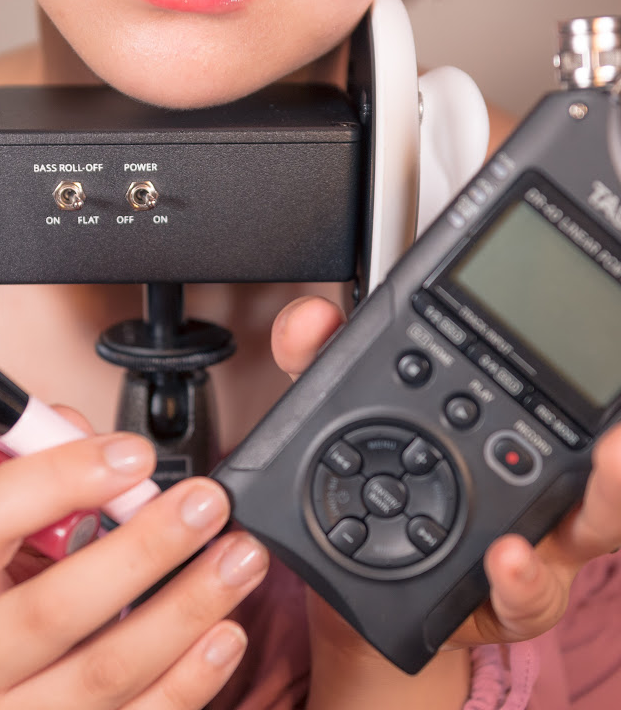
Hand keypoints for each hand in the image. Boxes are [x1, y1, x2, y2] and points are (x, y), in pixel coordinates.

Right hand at [0, 411, 267, 709]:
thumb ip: (43, 476)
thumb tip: (106, 446)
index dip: (59, 476)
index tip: (134, 454)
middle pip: (53, 607)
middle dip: (145, 548)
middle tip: (206, 505)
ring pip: (107, 670)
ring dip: (188, 606)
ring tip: (241, 557)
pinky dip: (192, 677)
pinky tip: (226, 633)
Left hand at [271, 296, 620, 654]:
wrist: (359, 587)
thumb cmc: (369, 487)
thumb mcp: (337, 416)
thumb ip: (320, 362)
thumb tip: (312, 316)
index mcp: (496, 424)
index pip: (548, 380)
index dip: (580, 355)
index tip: (595, 306)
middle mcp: (528, 477)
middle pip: (594, 449)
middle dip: (614, 434)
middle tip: (618, 414)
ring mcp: (529, 538)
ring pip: (593, 517)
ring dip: (610, 490)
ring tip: (610, 461)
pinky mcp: (505, 597)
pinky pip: (525, 593)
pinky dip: (522, 576)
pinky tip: (508, 558)